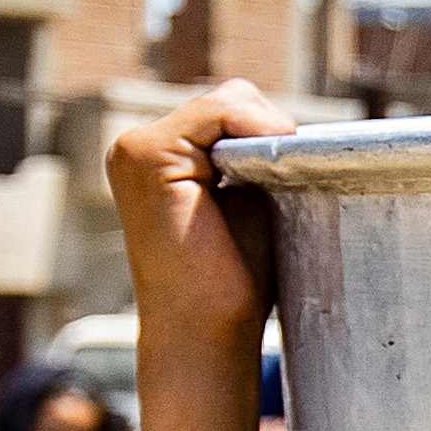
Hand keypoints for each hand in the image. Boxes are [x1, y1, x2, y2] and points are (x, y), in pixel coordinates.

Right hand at [107, 80, 299, 362]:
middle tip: (283, 184)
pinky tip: (272, 159)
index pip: (228, 109)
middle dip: (268, 132)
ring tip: (272, 185)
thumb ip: (250, 154)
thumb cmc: (230, 281)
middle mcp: (135, 146)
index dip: (269, 133)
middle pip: (232, 99)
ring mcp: (135, 148)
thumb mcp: (245, 199)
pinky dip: (256, 127)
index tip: (295, 170)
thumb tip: (287, 119)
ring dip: (266, 134)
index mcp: (157, 157)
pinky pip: (220, 111)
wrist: (205, 331)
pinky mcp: (147, 156)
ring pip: (230, 101)